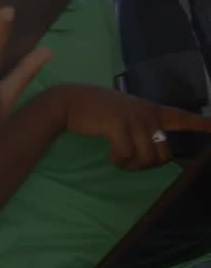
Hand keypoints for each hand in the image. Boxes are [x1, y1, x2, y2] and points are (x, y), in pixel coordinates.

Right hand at [55, 85, 210, 170]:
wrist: (69, 101)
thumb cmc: (93, 109)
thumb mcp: (123, 112)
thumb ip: (140, 125)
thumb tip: (150, 150)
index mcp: (150, 110)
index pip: (182, 117)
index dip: (203, 124)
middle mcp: (147, 114)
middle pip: (164, 153)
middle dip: (148, 165)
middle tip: (130, 163)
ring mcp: (134, 119)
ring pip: (147, 157)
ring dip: (132, 165)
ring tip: (118, 160)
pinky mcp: (118, 125)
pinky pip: (127, 155)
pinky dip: (119, 161)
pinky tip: (109, 155)